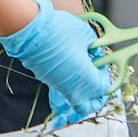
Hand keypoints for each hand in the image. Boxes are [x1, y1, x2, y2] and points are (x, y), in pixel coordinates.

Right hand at [0, 0, 113, 127]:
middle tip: (98, 81)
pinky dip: (69, 82)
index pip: (104, 90)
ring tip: (83, 67)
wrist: (30, 30)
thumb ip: (96, 48)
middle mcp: (71, 88)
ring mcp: (56, 85)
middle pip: (87, 106)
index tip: (104, 65)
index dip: (107, 78)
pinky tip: (70, 64)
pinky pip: (62, 88)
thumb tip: (95, 52)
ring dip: (82, 88)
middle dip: (95, 97)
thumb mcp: (87, 35)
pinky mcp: (45, 79)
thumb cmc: (60, 31)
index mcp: (85, 79)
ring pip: (73, 98)